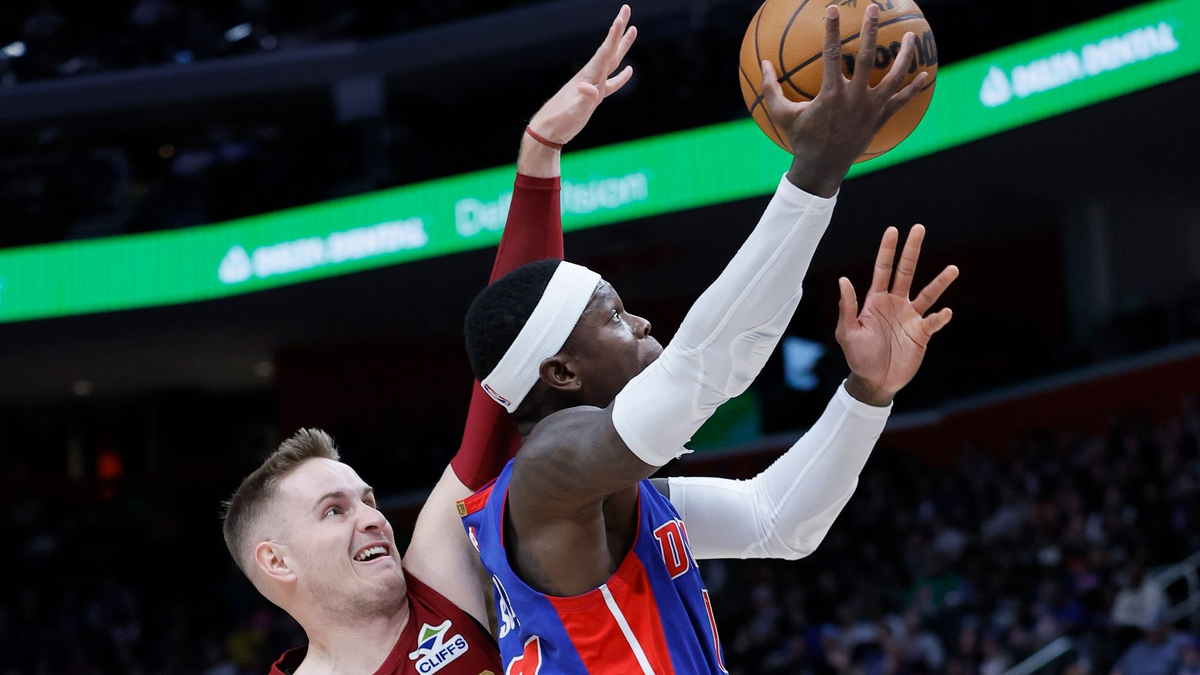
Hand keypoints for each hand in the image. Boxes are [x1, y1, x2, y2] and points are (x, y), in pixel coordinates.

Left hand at [528, 4, 636, 144]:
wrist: (547, 131)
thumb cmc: (560, 122)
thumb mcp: (574, 112)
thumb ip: (584, 99)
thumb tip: (589, 88)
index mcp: (588, 77)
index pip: (605, 52)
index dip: (614, 35)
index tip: (621, 17)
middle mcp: (591, 77)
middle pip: (610, 49)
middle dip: (619, 30)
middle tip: (626, 9)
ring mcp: (593, 86)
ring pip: (612, 62)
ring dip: (622, 46)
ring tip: (634, 30)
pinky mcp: (593, 97)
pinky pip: (611, 83)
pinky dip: (621, 77)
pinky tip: (629, 71)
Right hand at [760, 4, 928, 196]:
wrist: (821, 168)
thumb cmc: (800, 139)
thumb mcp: (781, 114)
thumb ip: (770, 88)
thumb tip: (763, 63)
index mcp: (831, 94)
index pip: (832, 54)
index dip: (832, 30)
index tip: (832, 9)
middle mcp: (854, 98)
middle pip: (867, 57)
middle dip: (870, 30)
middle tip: (874, 8)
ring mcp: (871, 109)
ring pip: (894, 77)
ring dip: (904, 54)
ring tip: (910, 35)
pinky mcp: (880, 119)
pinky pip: (902, 101)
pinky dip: (914, 88)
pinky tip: (926, 74)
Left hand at [836, 225, 957, 403]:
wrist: (874, 381)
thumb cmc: (858, 356)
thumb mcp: (847, 332)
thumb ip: (847, 308)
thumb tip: (843, 280)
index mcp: (876, 300)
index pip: (883, 270)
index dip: (887, 251)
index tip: (893, 230)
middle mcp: (895, 303)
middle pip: (906, 272)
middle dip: (911, 251)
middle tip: (919, 228)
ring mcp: (910, 317)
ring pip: (927, 294)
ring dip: (939, 282)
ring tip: (953, 269)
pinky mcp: (921, 334)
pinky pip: (933, 322)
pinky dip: (939, 318)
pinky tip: (944, 312)